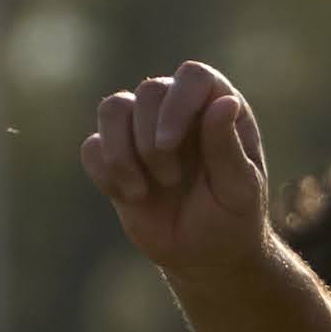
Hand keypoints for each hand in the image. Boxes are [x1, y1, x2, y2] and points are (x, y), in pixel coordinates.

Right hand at [83, 63, 273, 275]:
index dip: (176, 103)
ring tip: (143, 191)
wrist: (204, 254)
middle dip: (151, 141)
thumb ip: (228, 147)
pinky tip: (131, 197)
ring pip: (112, 109)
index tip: (168, 144)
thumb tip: (225, 102)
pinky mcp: (115, 154)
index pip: (193, 76)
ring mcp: (142, 129)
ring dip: (122, 153)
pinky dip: (106, 173)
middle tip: (171, 181)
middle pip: (148, 90)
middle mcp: (178, 109)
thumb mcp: (238, 190)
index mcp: (217, 108)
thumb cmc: (231, 219)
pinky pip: (92, 147)